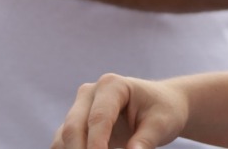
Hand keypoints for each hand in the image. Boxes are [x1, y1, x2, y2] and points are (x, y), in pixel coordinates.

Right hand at [52, 75, 189, 148]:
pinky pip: (63, 145)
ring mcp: (79, 108)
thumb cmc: (163, 111)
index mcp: (112, 85)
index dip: (96, 146)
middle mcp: (90, 93)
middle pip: (73, 128)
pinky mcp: (75, 125)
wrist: (161, 106)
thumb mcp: (161, 125)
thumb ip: (144, 142)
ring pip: (63, 139)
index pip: (98, 118)